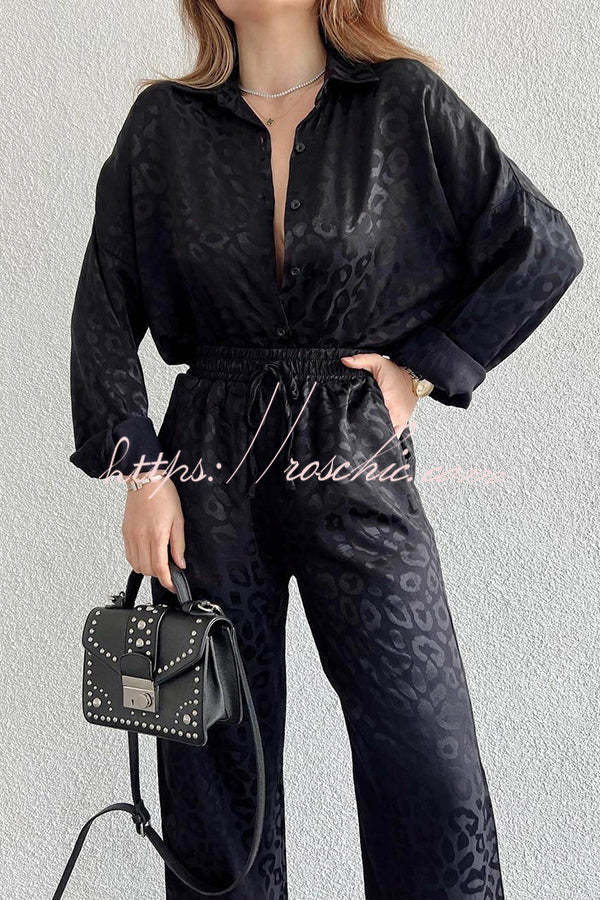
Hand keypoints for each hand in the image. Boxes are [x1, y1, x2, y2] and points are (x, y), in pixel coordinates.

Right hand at [121, 477, 185, 592]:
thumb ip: (179, 544)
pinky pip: (129, 556)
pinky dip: (138, 561)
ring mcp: (130, 536)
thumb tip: (180, 563)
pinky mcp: (125, 533)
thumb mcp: (178, 519)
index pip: (160, 569)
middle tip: (169, 570)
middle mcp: (140, 538)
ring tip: (158, 561)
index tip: (173, 586)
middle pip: (147, 570)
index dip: (167, 581)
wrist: (145, 479)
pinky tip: (147, 554)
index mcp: (156, 535)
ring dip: (148, 569)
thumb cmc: (163, 495)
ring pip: (136, 566)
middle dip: (159, 575)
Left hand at [340, 353, 416, 436]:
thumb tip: (345, 361)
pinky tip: (378, 436)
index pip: (371, 418)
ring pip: (386, 434)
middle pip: (378, 429)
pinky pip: (394, 434)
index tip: (351, 423)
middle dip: (366, 430)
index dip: (360, 422)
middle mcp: (396, 413)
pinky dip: (386, 436)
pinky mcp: (403, 422)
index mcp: (388, 400)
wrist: (414, 375)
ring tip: (364, 434)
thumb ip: (361, 361)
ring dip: (376, 434)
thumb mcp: (378, 361)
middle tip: (354, 430)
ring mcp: (401, 420)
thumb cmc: (396, 371)